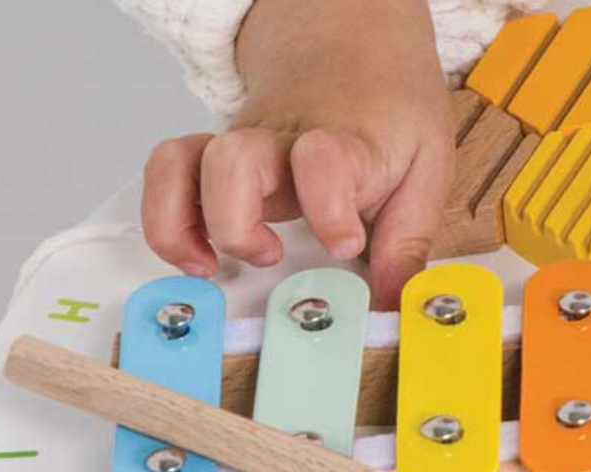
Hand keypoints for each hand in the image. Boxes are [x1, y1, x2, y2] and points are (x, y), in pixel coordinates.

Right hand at [139, 0, 449, 306]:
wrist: (352, 52)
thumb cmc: (390, 115)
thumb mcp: (426, 170)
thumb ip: (408, 239)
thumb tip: (393, 301)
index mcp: (345, 143)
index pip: (323, 160)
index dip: (328, 206)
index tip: (344, 246)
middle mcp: (281, 141)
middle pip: (232, 160)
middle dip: (235, 222)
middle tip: (270, 256)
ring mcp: (242, 144)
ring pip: (180, 162)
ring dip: (180, 222)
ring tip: (210, 265)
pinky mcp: (216, 155)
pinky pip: (166, 170)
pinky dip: (164, 216)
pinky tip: (196, 253)